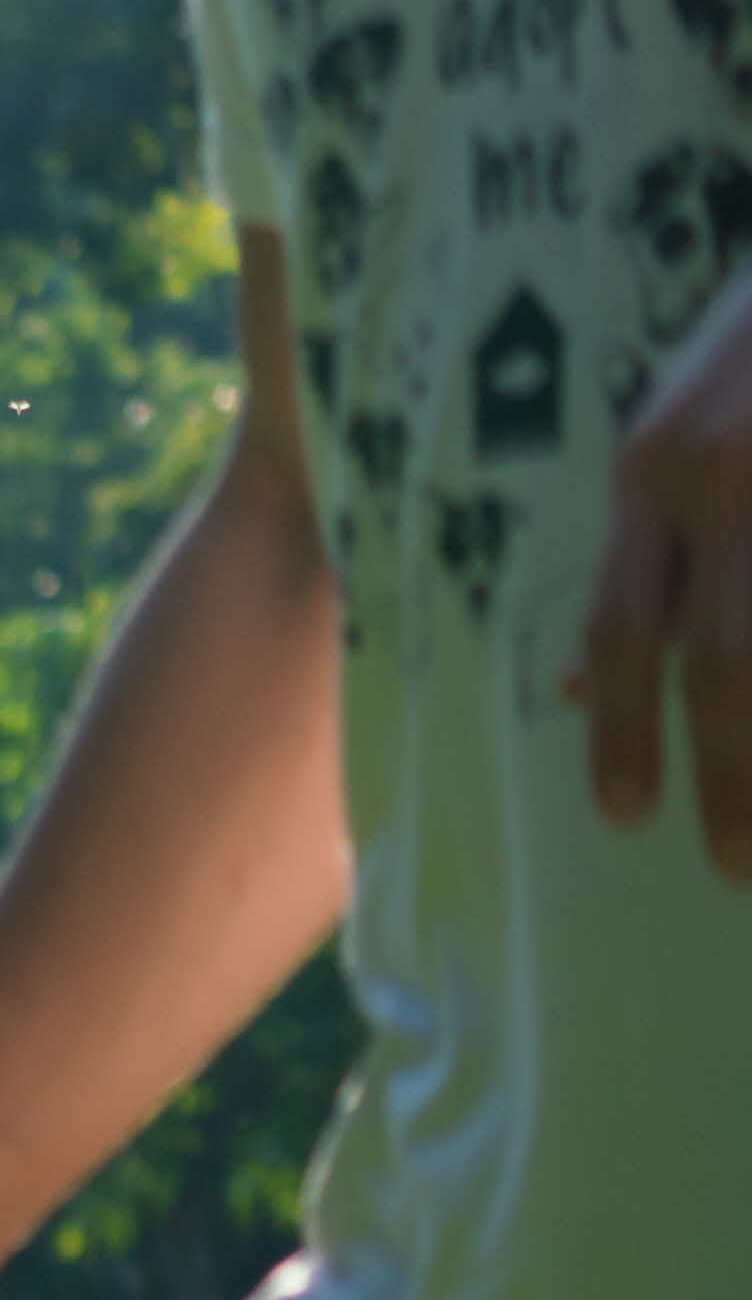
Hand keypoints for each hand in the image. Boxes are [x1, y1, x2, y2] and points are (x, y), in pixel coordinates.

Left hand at [574, 265, 751, 874]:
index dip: (622, 730)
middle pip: (730, 660)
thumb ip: (641, 554)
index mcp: (657, 468)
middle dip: (733, 776)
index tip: (624, 818)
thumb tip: (565, 688)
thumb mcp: (675, 434)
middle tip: (732, 864)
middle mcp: (730, 473)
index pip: (626, 628)